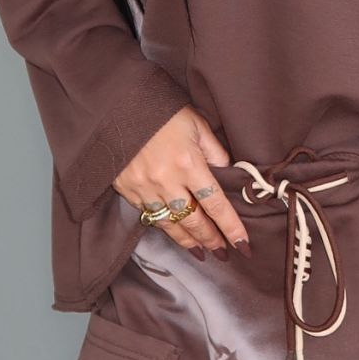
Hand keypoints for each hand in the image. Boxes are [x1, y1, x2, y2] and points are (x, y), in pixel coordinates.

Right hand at [114, 108, 250, 258]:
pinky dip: (164, 225)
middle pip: (194, 221)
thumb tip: (226, 173)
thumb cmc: (160, 110)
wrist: (115, 105)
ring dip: (188, 241)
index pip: (216, 204)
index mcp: (188, 163)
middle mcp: (166, 181)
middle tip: (224, 254)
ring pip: (170, 224)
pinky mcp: (126, 190)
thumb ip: (214, 151)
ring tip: (201, 252)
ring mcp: (144, 188)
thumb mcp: (196, 124)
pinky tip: (174, 231)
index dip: (231, 228)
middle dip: (211, 240)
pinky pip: (149, 215)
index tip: (243, 245)